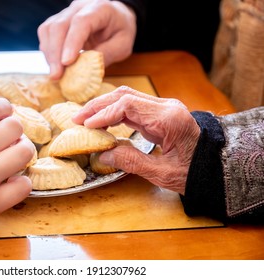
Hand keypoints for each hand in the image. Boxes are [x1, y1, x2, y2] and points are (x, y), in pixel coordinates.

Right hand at [38, 0, 135, 78]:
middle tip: (56, 75)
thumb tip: (85, 67)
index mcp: (100, 9)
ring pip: (48, 29)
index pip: (81, 22)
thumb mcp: (122, 45)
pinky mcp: (57, 22)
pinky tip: (55, 66)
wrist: (115, 20)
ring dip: (49, 54)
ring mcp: (66, 13)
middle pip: (59, 26)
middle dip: (55, 53)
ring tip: (56, 74)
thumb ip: (107, 54)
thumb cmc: (120, 32)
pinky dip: (48, 52)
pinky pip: (46, 34)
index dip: (72, 42)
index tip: (67, 63)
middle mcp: (79, 7)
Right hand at [72, 86, 200, 193]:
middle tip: (77, 118)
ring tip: (84, 118)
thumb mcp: (163, 174)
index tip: (85, 126)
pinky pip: (132, 106)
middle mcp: (166, 107)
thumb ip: (132, 162)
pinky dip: (113, 111)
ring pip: (127, 97)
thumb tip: (103, 153)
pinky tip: (101, 121)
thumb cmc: (194, 172)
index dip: (103, 114)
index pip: (127, 105)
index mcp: (168, 119)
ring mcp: (163, 107)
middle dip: (98, 106)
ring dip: (103, 106)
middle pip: (124, 95)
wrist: (216, 167)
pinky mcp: (159, 113)